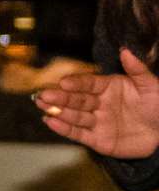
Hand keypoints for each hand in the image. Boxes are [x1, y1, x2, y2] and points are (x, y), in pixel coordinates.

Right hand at [40, 50, 158, 161]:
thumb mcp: (152, 86)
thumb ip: (137, 70)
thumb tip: (125, 51)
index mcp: (108, 87)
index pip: (88, 83)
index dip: (76, 83)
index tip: (64, 82)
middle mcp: (99, 103)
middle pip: (76, 99)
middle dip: (59, 97)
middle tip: (43, 95)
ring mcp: (97, 122)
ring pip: (74, 116)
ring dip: (57, 111)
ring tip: (42, 106)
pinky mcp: (97, 140)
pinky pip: (78, 134)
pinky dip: (64, 129)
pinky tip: (51, 122)